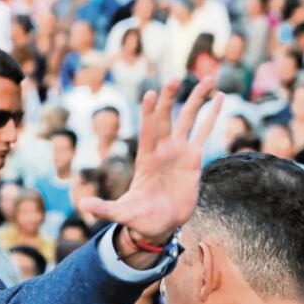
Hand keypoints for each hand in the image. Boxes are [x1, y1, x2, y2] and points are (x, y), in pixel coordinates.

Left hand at [80, 76, 224, 243]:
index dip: (148, 113)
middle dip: (169, 99)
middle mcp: (162, 150)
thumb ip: (104, 208)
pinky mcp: (194, 158)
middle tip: (173, 79)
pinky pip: (204, 132)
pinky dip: (212, 115)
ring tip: (209, 79)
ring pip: (188, 119)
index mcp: (146, 159)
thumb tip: (83, 205)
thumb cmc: (138, 218)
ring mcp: (178, 151)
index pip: (147, 131)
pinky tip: (220, 98)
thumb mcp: (121, 213)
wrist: (159, 225)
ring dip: (197, 99)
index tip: (149, 94)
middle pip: (165, 118)